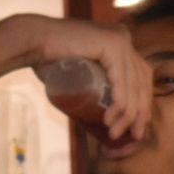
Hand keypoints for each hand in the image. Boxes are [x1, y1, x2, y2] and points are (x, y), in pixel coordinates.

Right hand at [23, 16, 153, 142]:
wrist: (30, 42)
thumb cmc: (48, 60)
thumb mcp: (80, 72)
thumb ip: (93, 81)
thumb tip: (101, 110)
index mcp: (120, 42)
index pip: (140, 77)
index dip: (142, 104)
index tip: (136, 128)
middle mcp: (124, 38)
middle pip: (142, 81)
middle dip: (141, 112)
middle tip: (134, 136)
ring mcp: (120, 39)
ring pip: (133, 84)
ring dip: (128, 114)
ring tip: (114, 133)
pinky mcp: (113, 44)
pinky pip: (122, 80)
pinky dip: (120, 103)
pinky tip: (110, 119)